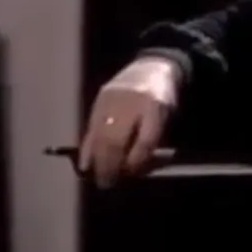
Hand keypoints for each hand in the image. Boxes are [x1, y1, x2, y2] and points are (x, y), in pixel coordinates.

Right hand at [77, 57, 180, 187]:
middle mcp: (133, 100)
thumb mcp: (166, 119)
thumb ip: (151, 141)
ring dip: (98, 160)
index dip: (137, 158)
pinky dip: (88, 147)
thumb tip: (133, 169)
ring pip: (102, 134)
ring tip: (99, 178)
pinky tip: (85, 163)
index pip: (146, 138)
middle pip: (117, 138)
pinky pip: (92, 126)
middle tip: (108, 183)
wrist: (152, 68)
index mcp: (155, 105)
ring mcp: (114, 98)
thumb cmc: (161, 100)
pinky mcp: (100, 99)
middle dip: (111, 164)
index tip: (130, 173)